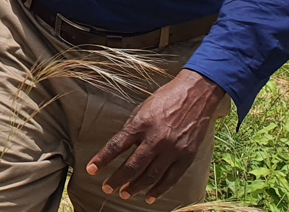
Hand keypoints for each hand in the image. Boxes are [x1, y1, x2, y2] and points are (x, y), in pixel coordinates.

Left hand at [82, 71, 226, 202]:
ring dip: (135, 188)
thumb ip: (132, 129)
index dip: (102, 160)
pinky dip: (159, 190)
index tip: (92, 170)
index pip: (116, 146)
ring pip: (150, 176)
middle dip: (118, 180)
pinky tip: (149, 196)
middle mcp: (156, 138)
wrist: (197, 93)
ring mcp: (172, 149)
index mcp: (141, 124)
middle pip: (132, 166)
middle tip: (108, 188)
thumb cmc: (167, 98)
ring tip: (125, 194)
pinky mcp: (186, 156)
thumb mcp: (143, 108)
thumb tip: (120, 148)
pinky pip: (170, 178)